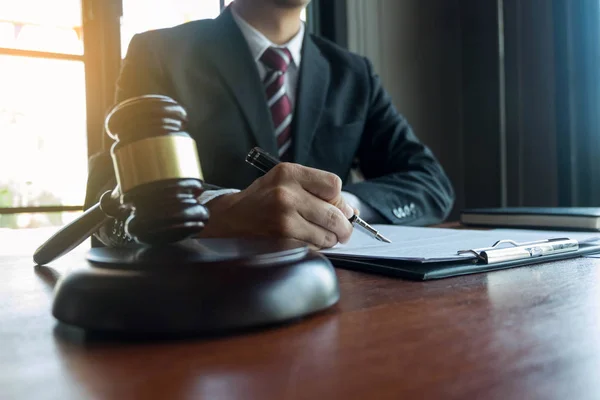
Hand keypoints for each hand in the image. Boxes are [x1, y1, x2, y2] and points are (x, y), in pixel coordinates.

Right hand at [198, 163, 354, 248]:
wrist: (227, 221)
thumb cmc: (260, 201)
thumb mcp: (283, 182)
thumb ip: (315, 189)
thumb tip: (349, 210)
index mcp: (288, 173)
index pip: (334, 185)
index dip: (338, 200)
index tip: (336, 207)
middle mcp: (286, 194)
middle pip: (334, 214)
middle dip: (342, 227)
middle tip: (341, 232)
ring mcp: (283, 220)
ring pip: (326, 235)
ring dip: (328, 240)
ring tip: (316, 236)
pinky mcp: (281, 242)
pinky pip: (313, 248)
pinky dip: (314, 249)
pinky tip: (302, 242)